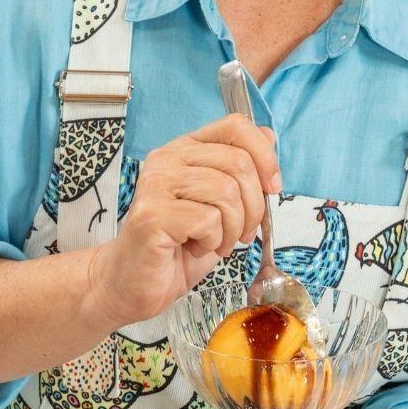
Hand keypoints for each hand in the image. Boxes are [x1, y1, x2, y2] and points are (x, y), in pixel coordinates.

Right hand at [83, 114, 279, 328]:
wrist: (136, 282)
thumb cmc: (178, 246)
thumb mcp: (220, 206)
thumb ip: (241, 170)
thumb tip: (268, 136)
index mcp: (184, 150)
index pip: (234, 126)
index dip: (264, 156)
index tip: (272, 187)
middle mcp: (167, 159)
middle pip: (238, 163)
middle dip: (253, 207)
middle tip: (240, 233)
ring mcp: (156, 185)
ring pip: (226, 193)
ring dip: (232, 229)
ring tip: (214, 243)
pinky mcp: (152, 214)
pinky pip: (208, 221)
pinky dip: (212, 242)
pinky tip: (195, 247)